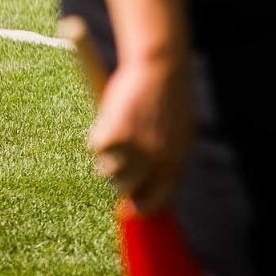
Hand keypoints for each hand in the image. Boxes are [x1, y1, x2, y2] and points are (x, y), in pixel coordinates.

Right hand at [87, 56, 193, 214]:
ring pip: (107, 169)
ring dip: (108, 153)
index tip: (126, 211)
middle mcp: (157, 162)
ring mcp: (134, 151)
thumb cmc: (170, 93)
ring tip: (121, 124)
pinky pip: (96, 147)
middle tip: (119, 156)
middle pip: (126, 190)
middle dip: (118, 178)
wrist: (161, 65)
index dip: (140, 208)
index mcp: (178, 161)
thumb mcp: (179, 130)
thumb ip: (167, 160)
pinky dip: (99, 133)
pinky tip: (114, 113)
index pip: (158, 200)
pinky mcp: (113, 137)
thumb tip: (146, 191)